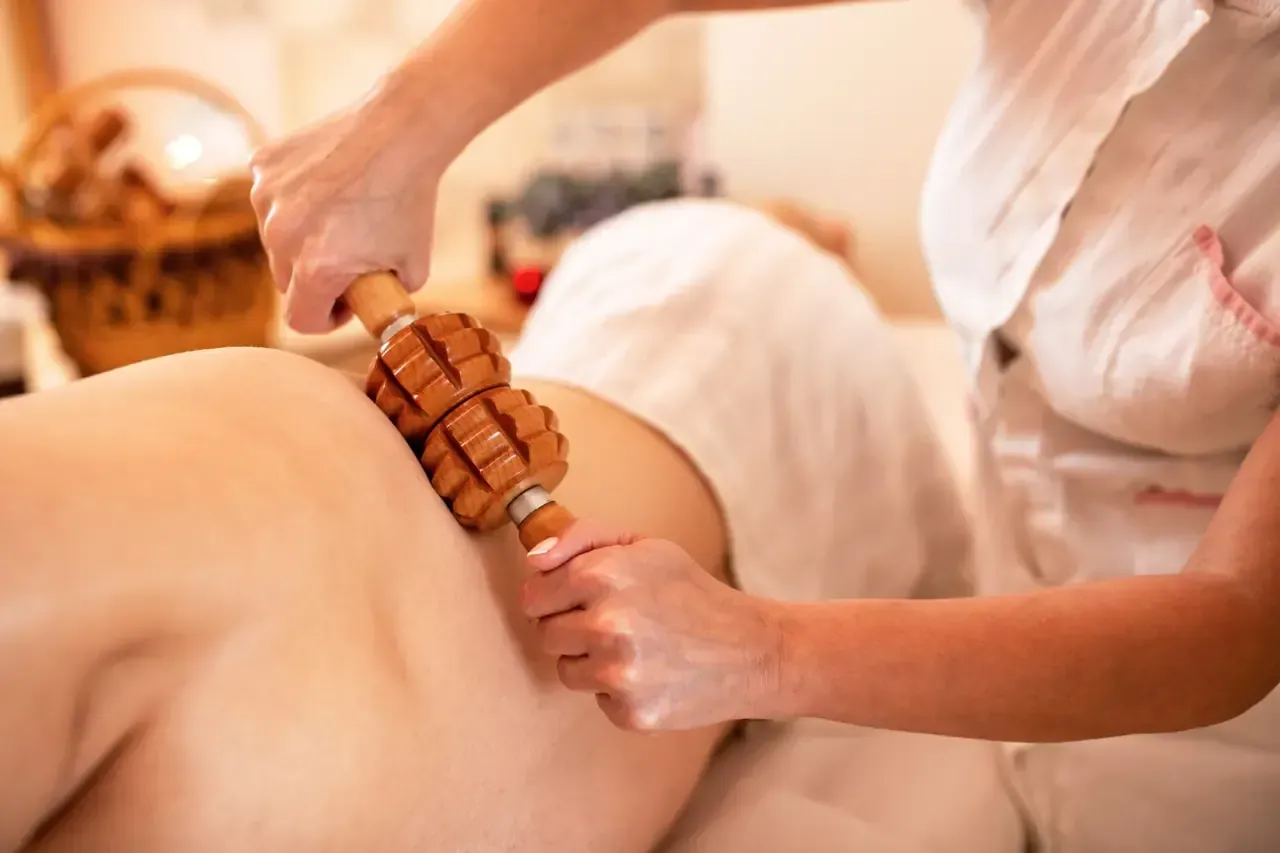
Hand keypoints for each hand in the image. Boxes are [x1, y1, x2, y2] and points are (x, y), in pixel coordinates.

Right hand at [249, 89, 443, 332]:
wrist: (402, 130)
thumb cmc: (410, 198)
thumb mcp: (413, 269)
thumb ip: (385, 298)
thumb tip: (375, 312)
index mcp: (316, 267)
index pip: (301, 319)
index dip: (327, 319)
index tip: (345, 303)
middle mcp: (282, 235)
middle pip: (286, 281)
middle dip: (315, 278)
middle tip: (349, 258)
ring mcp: (266, 197)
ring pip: (276, 240)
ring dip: (301, 238)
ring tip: (341, 216)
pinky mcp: (262, 165)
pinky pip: (271, 200)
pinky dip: (293, 201)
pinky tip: (328, 186)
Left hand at [520, 520, 784, 731]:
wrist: (751, 650)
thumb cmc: (691, 593)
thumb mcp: (642, 545)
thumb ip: (580, 538)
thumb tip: (534, 560)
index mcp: (602, 573)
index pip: (533, 595)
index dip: (555, 596)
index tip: (581, 598)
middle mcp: (606, 623)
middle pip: (544, 634)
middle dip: (572, 628)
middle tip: (617, 622)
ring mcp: (617, 671)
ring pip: (565, 670)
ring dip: (591, 660)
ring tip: (637, 647)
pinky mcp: (629, 711)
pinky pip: (596, 698)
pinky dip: (617, 689)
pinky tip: (652, 673)